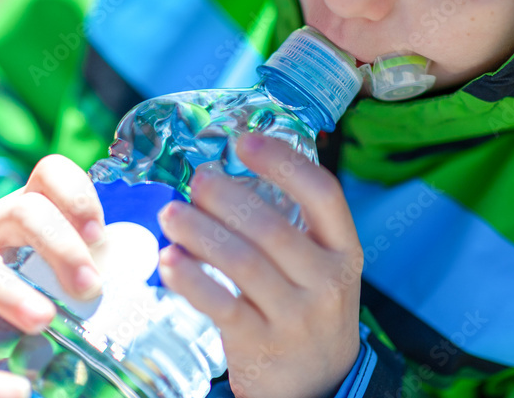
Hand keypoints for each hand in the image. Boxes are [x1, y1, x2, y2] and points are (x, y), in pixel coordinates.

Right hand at [0, 155, 105, 368]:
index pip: (51, 172)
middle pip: (25, 213)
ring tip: (43, 320)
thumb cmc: (30, 257)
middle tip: (90, 286)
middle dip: (61, 248)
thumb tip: (145, 282)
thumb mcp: (58, 241)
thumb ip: (94, 253)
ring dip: (11, 293)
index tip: (100, 234)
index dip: (78, 196)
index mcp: (32, 200)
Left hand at [157, 133, 363, 397]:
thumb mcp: (323, 268)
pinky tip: (169, 261)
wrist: (320, 386)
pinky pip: (221, 305)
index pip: (322, 193)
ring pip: (242, 263)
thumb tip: (227, 176)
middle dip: (226, 197)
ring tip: (170, 214)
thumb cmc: (311, 310)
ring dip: (200, 232)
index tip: (245, 141)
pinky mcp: (262, 346)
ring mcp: (296, 317)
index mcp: (344, 250)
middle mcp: (326, 281)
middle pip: (271, 227)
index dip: (283, 161)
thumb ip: (292, 228)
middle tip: (197, 179)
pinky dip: (191, 280)